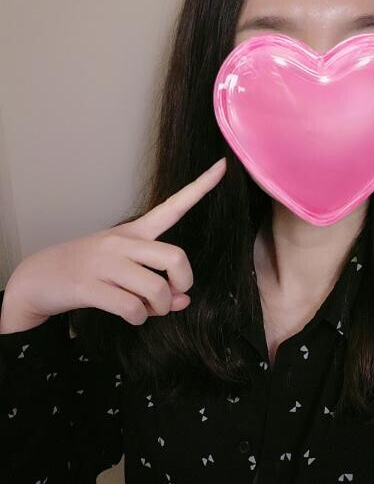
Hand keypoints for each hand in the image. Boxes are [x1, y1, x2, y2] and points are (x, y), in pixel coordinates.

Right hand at [0, 157, 226, 331]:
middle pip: (175, 257)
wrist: (39, 278)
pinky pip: (132, 307)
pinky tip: (132, 316)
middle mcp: (122, 242)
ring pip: (156, 288)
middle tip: (176, 295)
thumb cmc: (90, 271)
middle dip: (183, 283)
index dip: (200, 188)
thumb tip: (183, 301)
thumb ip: (159, 284)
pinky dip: (139, 318)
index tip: (223, 165)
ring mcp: (105, 263)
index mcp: (134, 232)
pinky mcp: (89, 286)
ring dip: (160, 308)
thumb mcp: (126, 272)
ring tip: (148, 310)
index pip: (173, 206)